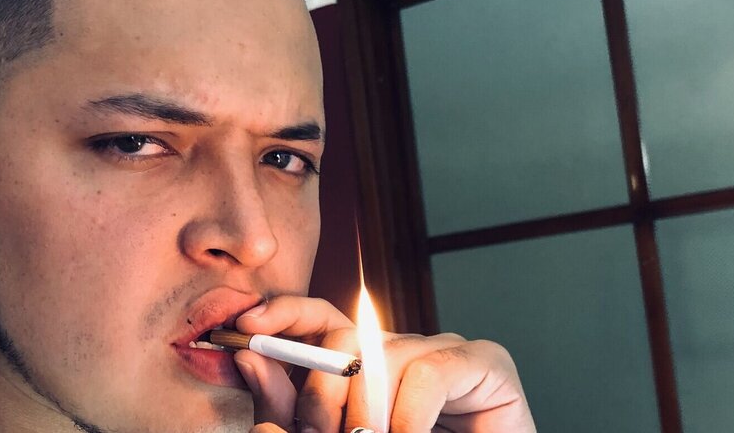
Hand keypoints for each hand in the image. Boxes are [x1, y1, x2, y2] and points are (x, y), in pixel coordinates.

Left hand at [238, 296, 535, 432]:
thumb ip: (293, 411)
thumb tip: (252, 360)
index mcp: (368, 367)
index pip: (322, 319)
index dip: (285, 312)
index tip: (247, 327)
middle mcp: (403, 350)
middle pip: (346, 336)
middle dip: (321, 388)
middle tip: (318, 431)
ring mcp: (445, 350)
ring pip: (384, 357)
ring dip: (367, 415)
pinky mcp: (486, 362)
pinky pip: (429, 371)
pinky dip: (409, 416)